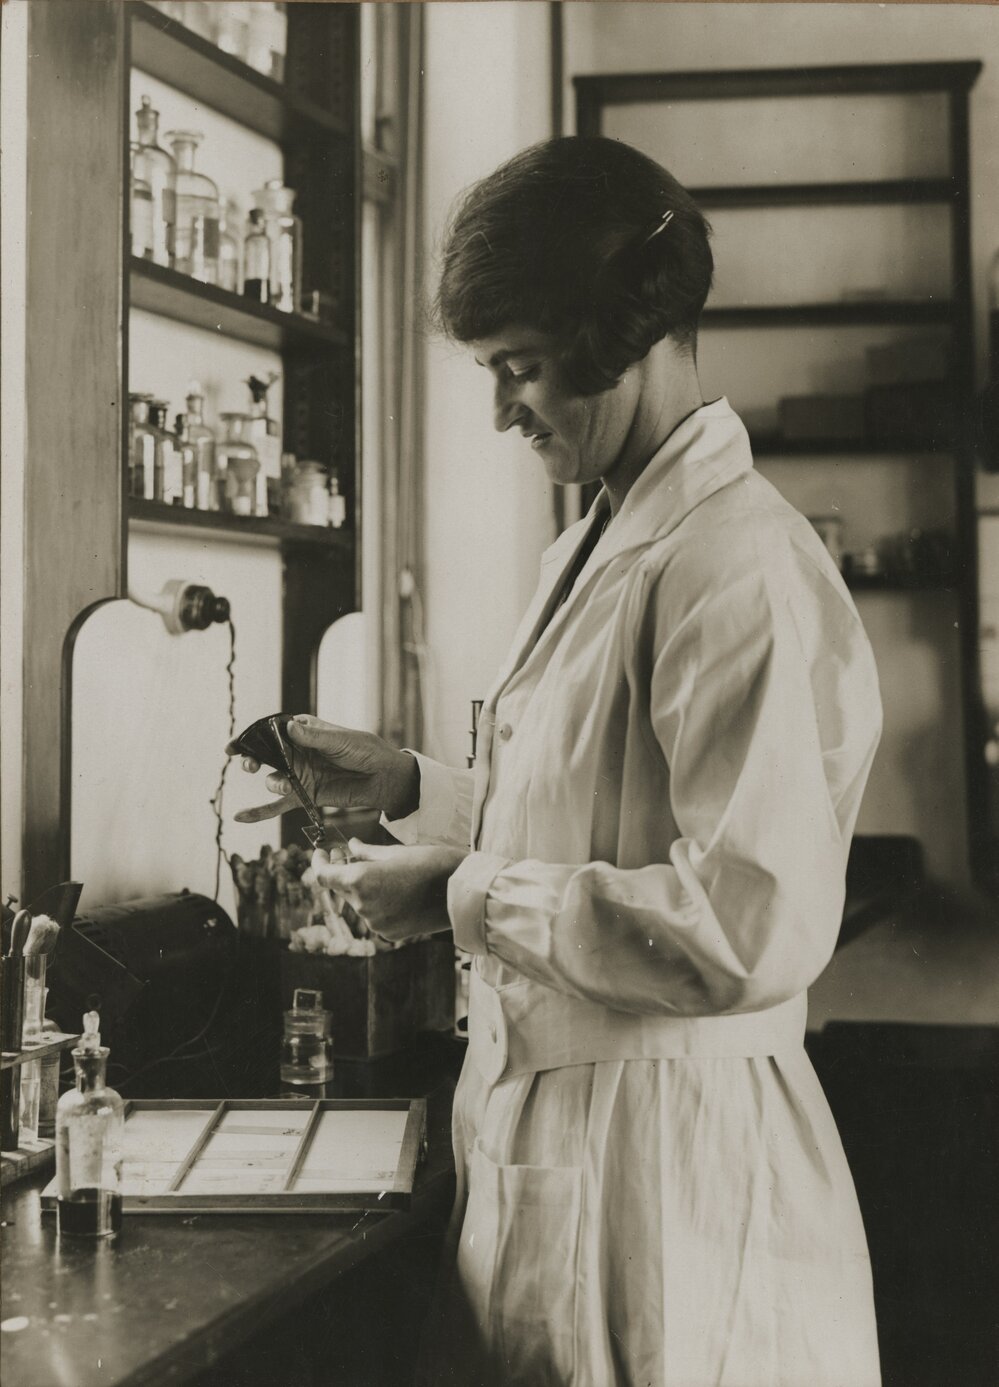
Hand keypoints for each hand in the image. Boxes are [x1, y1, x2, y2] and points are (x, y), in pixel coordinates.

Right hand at [229, 716, 420, 824]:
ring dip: (271, 783)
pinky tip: (241, 816)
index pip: (271, 731)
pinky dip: (260, 811)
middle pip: (265, 755)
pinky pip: (278, 804)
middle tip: (249, 765)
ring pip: (272, 780)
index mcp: (304, 731)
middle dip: (252, 759)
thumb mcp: (342, 741)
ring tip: (282, 786)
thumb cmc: (366, 751)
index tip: (235, 745)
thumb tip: (289, 728)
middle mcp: (297, 752)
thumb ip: (314, 738)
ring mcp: (299, 774)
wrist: (384, 778)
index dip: (251, 737)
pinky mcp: (304, 795)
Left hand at [311, 840, 466, 943]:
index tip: (322, 853)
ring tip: (380, 872)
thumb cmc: (430, 865)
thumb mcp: (395, 852)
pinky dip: (378, 903)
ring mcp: (375, 923)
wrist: (460, 894)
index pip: (323, 875)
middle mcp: (362, 906)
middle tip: (348, 854)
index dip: (318, 863)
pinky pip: (375, 916)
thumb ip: (366, 852)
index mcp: (360, 881)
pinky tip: (394, 891)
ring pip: (359, 903)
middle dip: (342, 872)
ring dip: (362, 888)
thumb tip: (352, 847)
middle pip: (341, 888)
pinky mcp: (389, 934)